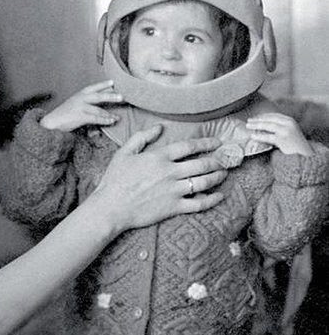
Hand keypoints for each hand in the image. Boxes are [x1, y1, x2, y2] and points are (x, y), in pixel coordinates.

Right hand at [40, 81, 122, 131]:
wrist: (51, 122)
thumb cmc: (64, 115)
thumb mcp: (75, 105)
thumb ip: (86, 104)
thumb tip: (101, 105)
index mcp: (79, 95)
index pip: (93, 88)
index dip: (103, 85)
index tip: (113, 82)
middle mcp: (80, 99)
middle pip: (98, 96)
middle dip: (110, 96)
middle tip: (122, 97)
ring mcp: (80, 107)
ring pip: (98, 109)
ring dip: (109, 113)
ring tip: (118, 117)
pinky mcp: (79, 116)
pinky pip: (95, 118)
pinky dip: (104, 120)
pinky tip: (111, 121)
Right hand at [93, 126, 227, 231]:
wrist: (111, 208)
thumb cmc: (114, 180)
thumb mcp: (124, 153)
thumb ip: (141, 137)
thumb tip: (159, 127)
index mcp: (159, 157)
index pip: (189, 146)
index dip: (206, 142)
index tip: (217, 142)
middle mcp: (170, 172)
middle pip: (201, 164)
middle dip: (216, 161)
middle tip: (224, 159)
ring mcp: (173, 190)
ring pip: (204, 182)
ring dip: (217, 177)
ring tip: (223, 174)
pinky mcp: (174, 207)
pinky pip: (199, 203)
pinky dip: (212, 199)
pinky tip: (219, 196)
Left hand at [246, 113, 313, 155]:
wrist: (306, 156)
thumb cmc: (296, 147)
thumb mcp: (290, 133)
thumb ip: (280, 128)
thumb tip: (265, 126)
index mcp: (290, 121)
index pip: (274, 115)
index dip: (264, 116)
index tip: (255, 117)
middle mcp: (289, 123)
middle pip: (270, 119)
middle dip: (258, 119)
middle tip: (248, 120)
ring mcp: (286, 131)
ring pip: (268, 125)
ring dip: (256, 125)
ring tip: (248, 126)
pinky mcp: (282, 139)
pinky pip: (268, 137)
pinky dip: (259, 136)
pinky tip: (252, 136)